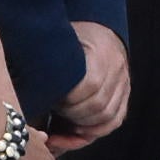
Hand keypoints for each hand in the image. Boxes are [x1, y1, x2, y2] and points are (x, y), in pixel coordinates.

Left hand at [55, 21, 130, 141]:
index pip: (90, 85)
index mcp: (100, 51)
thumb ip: (50, 69)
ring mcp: (124, 81)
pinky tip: (77, 132)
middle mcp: (116, 68)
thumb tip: (35, 99)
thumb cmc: (70, 36)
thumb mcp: (58, 45)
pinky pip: (116, 119)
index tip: (51, 102)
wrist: (97, 28)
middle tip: (53, 117)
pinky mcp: (125, 93)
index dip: (68, 100)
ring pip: (109, 117)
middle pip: (99, 106)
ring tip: (63, 127)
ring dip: (84, 128)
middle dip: (73, 117)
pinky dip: (96, 130)